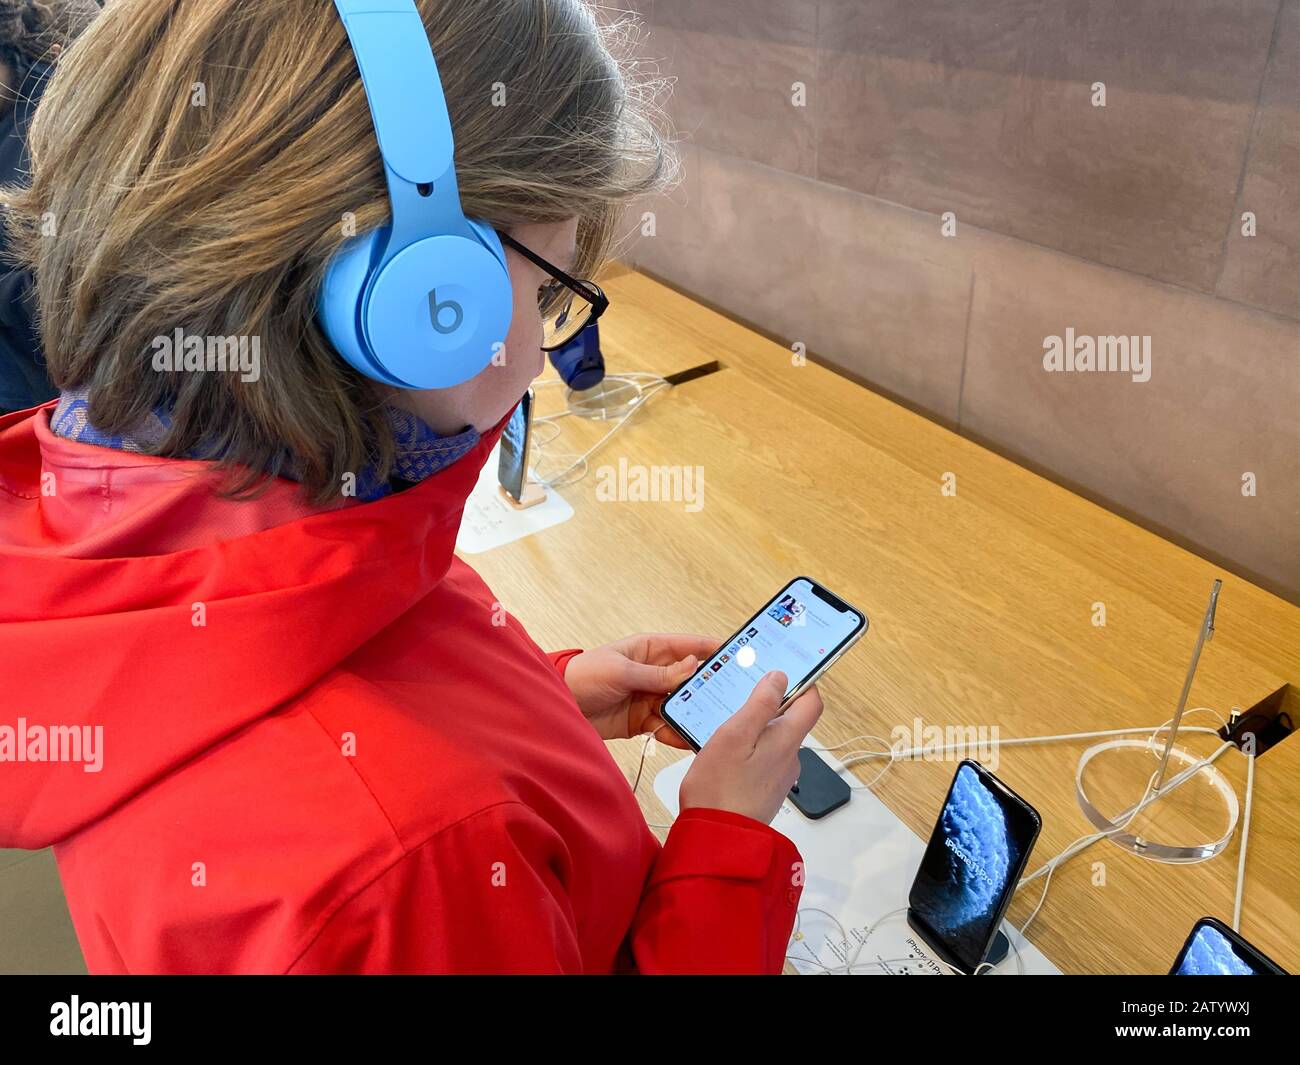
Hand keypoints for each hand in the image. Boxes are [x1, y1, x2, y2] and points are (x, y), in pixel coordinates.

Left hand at [563, 633, 717, 747]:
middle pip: (690, 679)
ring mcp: (650, 697)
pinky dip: (678, 732)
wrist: (558, 708)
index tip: (738, 656)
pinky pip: (667, 725)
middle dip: (709, 687)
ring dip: (695, 713)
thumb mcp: (621, 671)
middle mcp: (654, 672)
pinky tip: (689, 738)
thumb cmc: (582, 677)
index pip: (689, 646)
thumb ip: (658, 674)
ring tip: (714, 722)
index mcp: (649, 649)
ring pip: (681, 704)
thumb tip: (692, 666)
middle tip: (732, 697)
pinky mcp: (643, 720)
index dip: (713, 650)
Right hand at [679, 671, 823, 824]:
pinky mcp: (765, 791)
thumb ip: (760, 704)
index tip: (783, 672)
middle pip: (791, 720)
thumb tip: (780, 678)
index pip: (812, 702)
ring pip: (774, 741)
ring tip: (726, 727)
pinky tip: (725, 755)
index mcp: (787, 740)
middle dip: (770, 704)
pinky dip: (749, 750)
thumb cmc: (720, 789)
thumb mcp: (735, 735)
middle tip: (741, 695)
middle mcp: (790, 758)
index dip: (803, 682)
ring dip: (756, 729)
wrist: (717, 841)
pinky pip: (762, 760)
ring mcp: (779, 777)